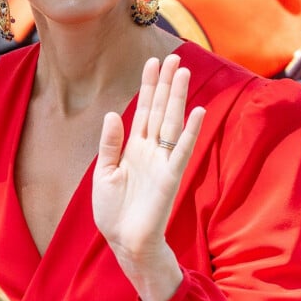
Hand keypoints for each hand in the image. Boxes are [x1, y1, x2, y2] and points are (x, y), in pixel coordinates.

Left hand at [92, 54, 204, 300]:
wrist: (124, 242)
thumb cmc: (113, 212)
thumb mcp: (103, 174)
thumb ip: (109, 144)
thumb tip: (113, 113)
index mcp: (133, 147)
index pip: (143, 109)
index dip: (148, 86)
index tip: (152, 62)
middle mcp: (150, 149)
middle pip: (160, 110)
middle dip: (166, 84)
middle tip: (173, 58)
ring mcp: (162, 161)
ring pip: (171, 122)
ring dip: (178, 98)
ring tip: (183, 73)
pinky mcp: (170, 177)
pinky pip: (181, 150)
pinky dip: (190, 131)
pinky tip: (197, 111)